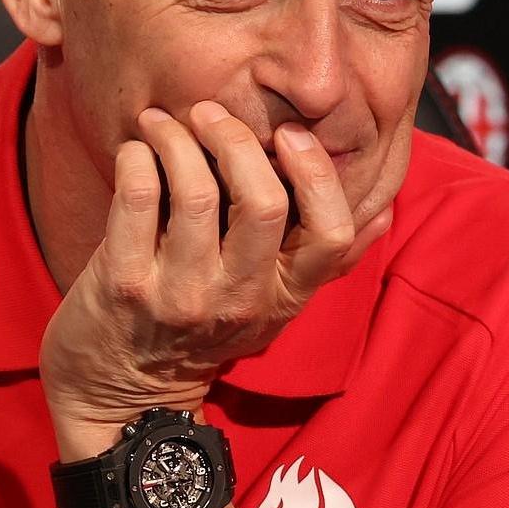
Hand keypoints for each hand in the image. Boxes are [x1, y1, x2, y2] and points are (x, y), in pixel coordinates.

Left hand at [39, 101, 391, 455]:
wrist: (124, 395)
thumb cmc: (202, 334)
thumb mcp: (272, 309)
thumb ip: (322, 261)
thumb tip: (384, 212)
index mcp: (284, 298)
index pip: (330, 235)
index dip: (316, 174)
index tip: (289, 135)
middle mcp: (239, 299)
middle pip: (263, 201)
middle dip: (236, 139)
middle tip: (211, 113)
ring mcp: (181, 294)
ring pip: (195, 191)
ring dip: (178, 138)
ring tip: (164, 122)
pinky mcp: (125, 284)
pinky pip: (138, 197)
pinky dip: (137, 157)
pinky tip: (135, 150)